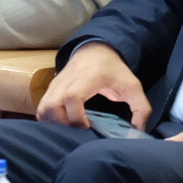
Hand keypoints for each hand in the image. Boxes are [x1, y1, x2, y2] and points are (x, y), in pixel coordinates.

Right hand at [35, 41, 152, 131]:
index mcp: (88, 78)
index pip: (72, 97)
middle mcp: (67, 80)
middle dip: (61, 125)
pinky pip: (42, 108)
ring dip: (53, 124)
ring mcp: (56, 84)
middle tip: (77, 133)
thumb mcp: (133, 86)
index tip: (87, 128)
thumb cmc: (114, 71)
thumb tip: (138, 131)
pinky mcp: (50, 89)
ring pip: (43, 109)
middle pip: (51, 106)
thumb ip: (141, 108)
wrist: (95, 50)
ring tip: (70, 131)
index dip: (76, 117)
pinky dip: (48, 120)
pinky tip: (63, 126)